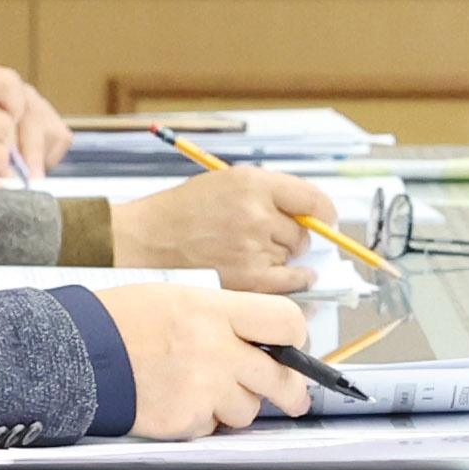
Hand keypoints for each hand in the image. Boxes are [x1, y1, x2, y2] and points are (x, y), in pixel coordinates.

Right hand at [108, 284, 313, 436]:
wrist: (72, 353)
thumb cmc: (119, 323)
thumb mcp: (178, 299)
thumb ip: (225, 319)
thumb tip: (264, 341)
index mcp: (214, 312)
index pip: (286, 322)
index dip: (297, 338)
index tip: (296, 349)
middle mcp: (215, 350)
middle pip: (281, 378)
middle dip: (292, 391)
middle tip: (294, 397)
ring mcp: (201, 388)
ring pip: (248, 410)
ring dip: (235, 405)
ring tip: (203, 387)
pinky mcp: (184, 420)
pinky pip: (212, 427)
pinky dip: (201, 420)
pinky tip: (177, 400)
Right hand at [114, 167, 336, 292]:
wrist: (143, 241)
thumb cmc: (180, 214)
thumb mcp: (225, 184)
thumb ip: (268, 195)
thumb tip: (312, 216)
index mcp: (252, 184)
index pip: (312, 199)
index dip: (324, 212)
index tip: (325, 220)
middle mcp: (257, 214)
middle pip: (304, 233)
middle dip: (294, 239)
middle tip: (267, 241)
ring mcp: (254, 249)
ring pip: (294, 260)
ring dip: (284, 262)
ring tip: (250, 258)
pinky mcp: (249, 281)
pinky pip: (291, 285)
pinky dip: (294, 285)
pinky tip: (285, 281)